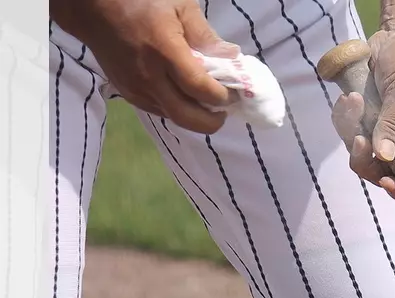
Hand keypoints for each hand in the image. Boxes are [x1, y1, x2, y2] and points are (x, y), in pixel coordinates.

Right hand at [51, 0, 239, 133]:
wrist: (92, 8)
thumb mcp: (179, 5)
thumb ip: (206, 34)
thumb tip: (232, 56)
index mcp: (164, 51)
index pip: (199, 89)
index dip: (221, 97)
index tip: (234, 94)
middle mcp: (149, 76)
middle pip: (187, 116)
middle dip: (211, 121)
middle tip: (224, 111)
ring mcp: (136, 88)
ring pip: (173, 117)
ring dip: (194, 117)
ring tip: (207, 103)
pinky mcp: (127, 94)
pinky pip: (159, 110)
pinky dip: (176, 110)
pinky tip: (185, 98)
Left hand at [332, 20, 394, 200]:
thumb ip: (394, 124)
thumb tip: (384, 157)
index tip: (385, 179)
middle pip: (381, 171)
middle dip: (364, 159)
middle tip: (359, 139)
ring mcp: (383, 130)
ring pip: (360, 152)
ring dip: (351, 131)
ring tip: (355, 100)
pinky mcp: (366, 118)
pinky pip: (348, 131)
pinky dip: (344, 117)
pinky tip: (349, 97)